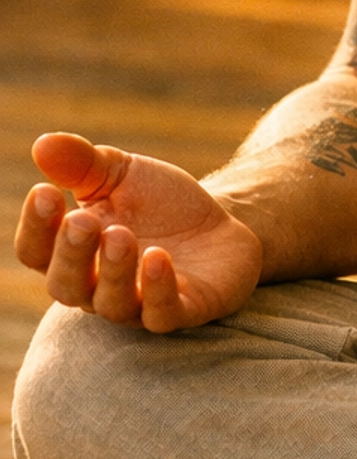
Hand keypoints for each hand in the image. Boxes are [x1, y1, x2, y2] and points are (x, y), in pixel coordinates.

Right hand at [17, 132, 262, 332]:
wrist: (219, 224)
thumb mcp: (122, 174)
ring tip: (121, 236)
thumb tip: (42, 144)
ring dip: (113, 270)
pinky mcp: (182, 311)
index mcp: (74, 252)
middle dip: (71, 253)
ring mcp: (138, 304)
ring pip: (111, 303)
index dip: (35, 226)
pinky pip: (161, 314)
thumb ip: (82, 163)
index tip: (45, 191)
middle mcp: (97, 287)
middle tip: (82, 221)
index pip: (36, 252)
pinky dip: (157, 288)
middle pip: (66, 285)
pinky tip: (157, 257)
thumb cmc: (159, 203)